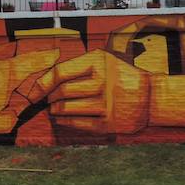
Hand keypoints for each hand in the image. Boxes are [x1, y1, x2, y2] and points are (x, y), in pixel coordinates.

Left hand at [0, 49, 149, 134]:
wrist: (150, 98)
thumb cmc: (118, 76)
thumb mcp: (101, 60)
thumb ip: (74, 66)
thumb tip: (41, 80)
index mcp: (99, 62)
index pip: (60, 73)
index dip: (42, 83)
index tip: (34, 90)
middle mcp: (104, 81)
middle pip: (61, 92)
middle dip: (49, 97)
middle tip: (47, 99)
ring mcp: (107, 104)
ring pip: (66, 109)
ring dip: (55, 110)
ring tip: (54, 108)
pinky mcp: (109, 124)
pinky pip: (77, 123)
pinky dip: (64, 121)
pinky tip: (62, 118)